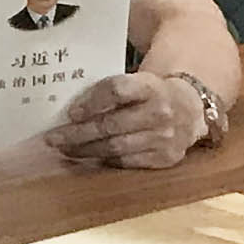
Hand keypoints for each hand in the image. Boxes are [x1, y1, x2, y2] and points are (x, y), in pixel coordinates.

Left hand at [48, 73, 200, 170]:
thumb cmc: (150, 93)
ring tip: (65, 149)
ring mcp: (165, 137)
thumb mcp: (136, 81)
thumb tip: (69, 109)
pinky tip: (90, 157)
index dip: (91, 102)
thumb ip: (109, 91)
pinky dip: (107, 160)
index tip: (70, 113)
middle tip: (53, 138)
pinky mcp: (166, 157)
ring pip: (117, 147)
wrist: (191, 109)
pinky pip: (129, 162)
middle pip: (112, 124)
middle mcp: (160, 112)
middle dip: (78, 133)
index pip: (116, 91)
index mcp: (150, 86)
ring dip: (86, 150)